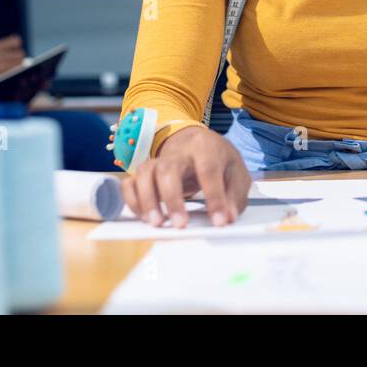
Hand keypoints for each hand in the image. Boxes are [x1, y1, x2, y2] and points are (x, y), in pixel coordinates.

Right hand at [120, 126, 250, 228]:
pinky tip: (144, 216)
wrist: (196, 141)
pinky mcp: (146, 171)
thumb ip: (235, 194)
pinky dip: (132, 200)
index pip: (208, 170)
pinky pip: (130, 182)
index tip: (219, 222)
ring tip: (157, 223)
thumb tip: (228, 217)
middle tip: (180, 225)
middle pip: (168, 169)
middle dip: (172, 199)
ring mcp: (159, 160)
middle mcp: (179, 151)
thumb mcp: (236, 171)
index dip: (214, 197)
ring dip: (147, 200)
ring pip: (144, 173)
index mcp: (205, 147)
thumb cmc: (217, 158)